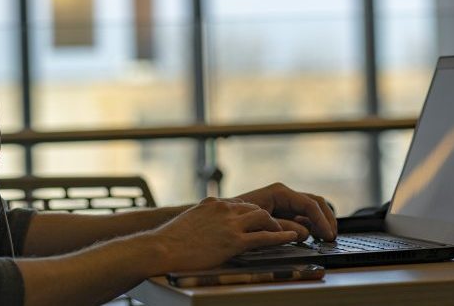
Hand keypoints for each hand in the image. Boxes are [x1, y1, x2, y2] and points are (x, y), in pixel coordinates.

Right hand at [148, 197, 297, 271]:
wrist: (162, 248)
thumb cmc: (170, 240)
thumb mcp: (190, 221)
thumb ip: (204, 220)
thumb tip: (206, 227)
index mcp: (213, 203)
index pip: (241, 205)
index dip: (252, 214)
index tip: (260, 221)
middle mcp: (224, 209)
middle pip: (255, 209)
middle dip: (268, 218)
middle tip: (278, 226)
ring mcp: (230, 224)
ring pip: (263, 218)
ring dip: (276, 226)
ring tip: (287, 233)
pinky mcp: (233, 241)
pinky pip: (264, 237)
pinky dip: (280, 237)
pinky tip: (291, 238)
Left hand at [233, 183, 337, 240]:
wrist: (220, 217)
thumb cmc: (237, 217)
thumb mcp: (260, 223)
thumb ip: (283, 227)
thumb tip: (304, 233)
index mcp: (280, 193)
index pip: (309, 204)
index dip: (321, 220)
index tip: (328, 235)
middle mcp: (284, 194)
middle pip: (315, 203)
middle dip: (327, 219)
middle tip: (332, 237)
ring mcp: (285, 202)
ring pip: (312, 209)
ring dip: (321, 222)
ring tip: (326, 238)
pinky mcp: (283, 211)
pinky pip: (303, 216)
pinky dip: (312, 225)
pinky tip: (314, 236)